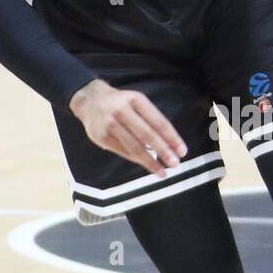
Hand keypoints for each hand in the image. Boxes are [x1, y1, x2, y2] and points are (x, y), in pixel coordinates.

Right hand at [69, 79, 186, 176]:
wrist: (89, 100)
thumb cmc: (120, 103)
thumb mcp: (136, 102)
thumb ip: (151, 119)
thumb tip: (170, 145)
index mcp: (135, 100)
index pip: (158, 121)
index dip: (172, 137)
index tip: (182, 151)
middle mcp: (121, 110)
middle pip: (146, 134)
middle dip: (163, 151)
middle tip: (175, 164)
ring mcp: (110, 124)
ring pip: (134, 146)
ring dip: (150, 162)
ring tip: (162, 172)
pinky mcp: (101, 137)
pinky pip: (123, 151)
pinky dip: (136, 160)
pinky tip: (146, 165)